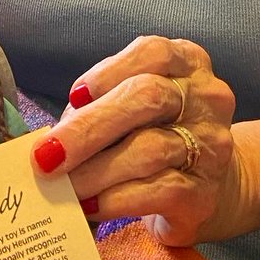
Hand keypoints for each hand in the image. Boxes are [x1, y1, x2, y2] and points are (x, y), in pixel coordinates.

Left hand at [32, 35, 238, 247]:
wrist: (212, 184)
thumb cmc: (159, 132)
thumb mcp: (137, 105)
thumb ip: (102, 106)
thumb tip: (53, 139)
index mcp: (189, 63)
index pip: (152, 53)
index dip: (108, 72)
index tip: (74, 97)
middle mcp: (207, 98)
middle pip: (148, 98)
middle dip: (89, 127)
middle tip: (47, 155)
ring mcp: (212, 146)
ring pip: (149, 150)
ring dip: (94, 171)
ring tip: (62, 186)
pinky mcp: (205, 193)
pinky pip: (156, 192)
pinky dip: (113, 200)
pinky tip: (88, 205)